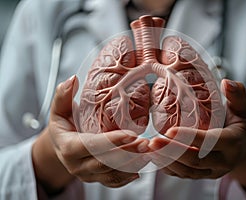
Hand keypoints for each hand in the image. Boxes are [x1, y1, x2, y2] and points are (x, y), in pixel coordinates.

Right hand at [32, 76, 149, 194]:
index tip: (131, 135)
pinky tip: (142, 166)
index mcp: (68, 148)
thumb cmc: (63, 126)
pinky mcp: (97, 179)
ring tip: (149, 153)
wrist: (60, 148)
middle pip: (105, 162)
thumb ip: (63, 96)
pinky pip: (114, 182)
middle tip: (146, 143)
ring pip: (113, 174)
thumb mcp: (59, 110)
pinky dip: (129, 176)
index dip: (111, 141)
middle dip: (127, 153)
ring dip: (132, 165)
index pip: (91, 146)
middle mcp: (77, 166)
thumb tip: (72, 79)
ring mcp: (88, 175)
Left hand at [148, 79, 245, 190]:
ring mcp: (212, 172)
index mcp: (233, 143)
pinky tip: (154, 156)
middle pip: (195, 161)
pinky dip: (167, 167)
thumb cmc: (238, 124)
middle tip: (153, 142)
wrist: (242, 149)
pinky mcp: (202, 176)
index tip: (170, 130)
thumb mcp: (242, 109)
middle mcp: (223, 162)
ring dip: (167, 161)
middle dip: (172, 152)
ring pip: (187, 171)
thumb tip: (227, 82)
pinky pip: (183, 175)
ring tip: (150, 148)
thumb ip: (237, 95)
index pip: (211, 142)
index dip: (191, 138)